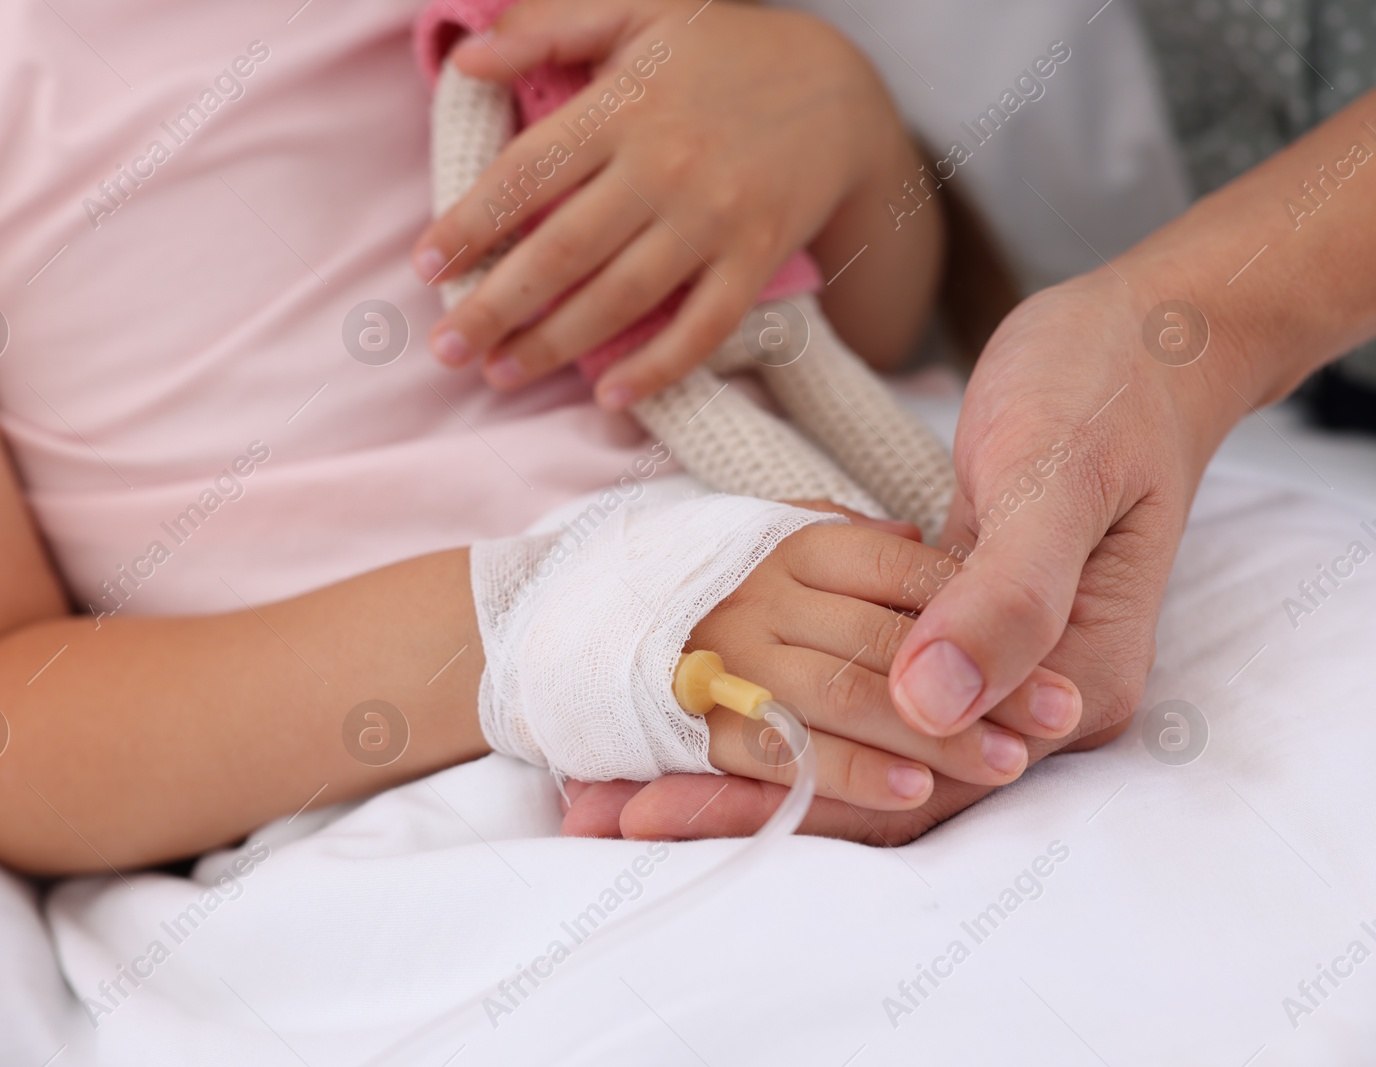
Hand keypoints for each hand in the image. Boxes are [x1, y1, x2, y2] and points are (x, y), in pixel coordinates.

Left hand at [413, 0, 937, 407]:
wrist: (842, 90)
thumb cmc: (723, 51)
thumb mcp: (639, 12)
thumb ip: (549, 27)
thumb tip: (468, 59)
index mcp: (625, 106)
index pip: (527, 172)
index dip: (471, 224)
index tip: (427, 268)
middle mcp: (665, 166)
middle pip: (564, 249)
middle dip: (497, 306)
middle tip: (446, 350)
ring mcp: (714, 218)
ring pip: (622, 296)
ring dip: (555, 343)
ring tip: (501, 373)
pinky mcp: (755, 259)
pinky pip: (704, 326)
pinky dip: (659, 367)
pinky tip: (610, 396)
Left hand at [566, 276, 1221, 842]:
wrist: (1143, 346)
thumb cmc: (1106, 393)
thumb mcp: (1056, 478)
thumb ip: (1004, 596)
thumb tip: (927, 704)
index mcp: (1065, 689)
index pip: (903, 789)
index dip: (772, 804)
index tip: (648, 807)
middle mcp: (1031, 705)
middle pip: (865, 787)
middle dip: (732, 800)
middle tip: (598, 813)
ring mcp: (994, 671)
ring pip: (851, 748)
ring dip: (739, 769)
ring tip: (614, 791)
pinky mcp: (956, 632)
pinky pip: (858, 690)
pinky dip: (776, 707)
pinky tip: (688, 710)